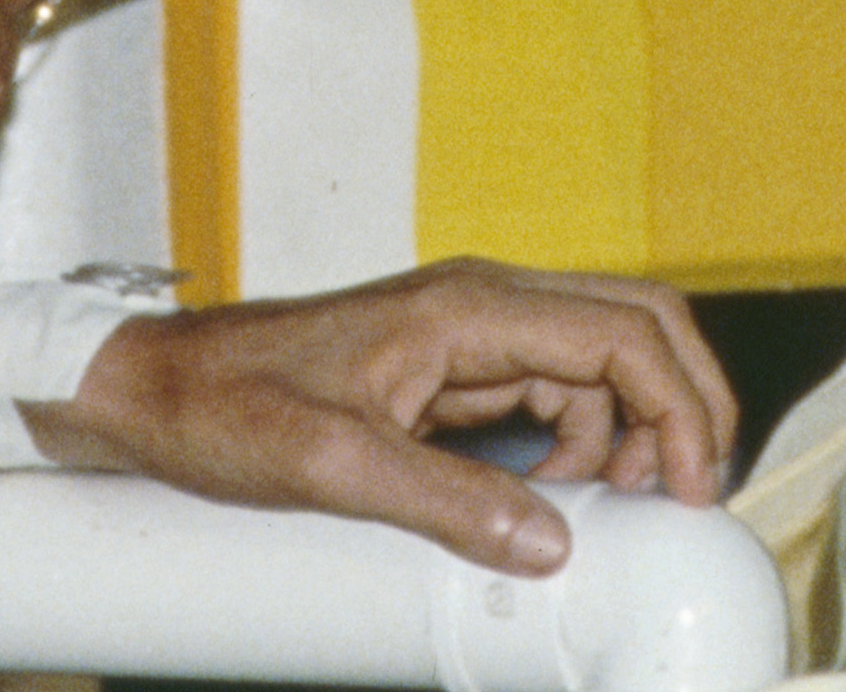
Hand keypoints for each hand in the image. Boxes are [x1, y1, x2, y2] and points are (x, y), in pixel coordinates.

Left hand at [31, 261, 736, 577]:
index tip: (693, 490)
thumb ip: (446, 503)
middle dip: (685, 402)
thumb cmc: (223, 407)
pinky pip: (552, 389)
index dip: (680, 408)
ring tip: (619, 510)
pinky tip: (558, 497)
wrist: (152, 388)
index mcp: (466, 306)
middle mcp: (482, 302)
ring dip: (634, 428)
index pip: (622, 333)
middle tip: (692, 494)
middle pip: (635, 322)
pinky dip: (585, 439)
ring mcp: (470, 330)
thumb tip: (551, 544)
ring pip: (602, 358)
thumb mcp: (332, 467)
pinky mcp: (451, 365)